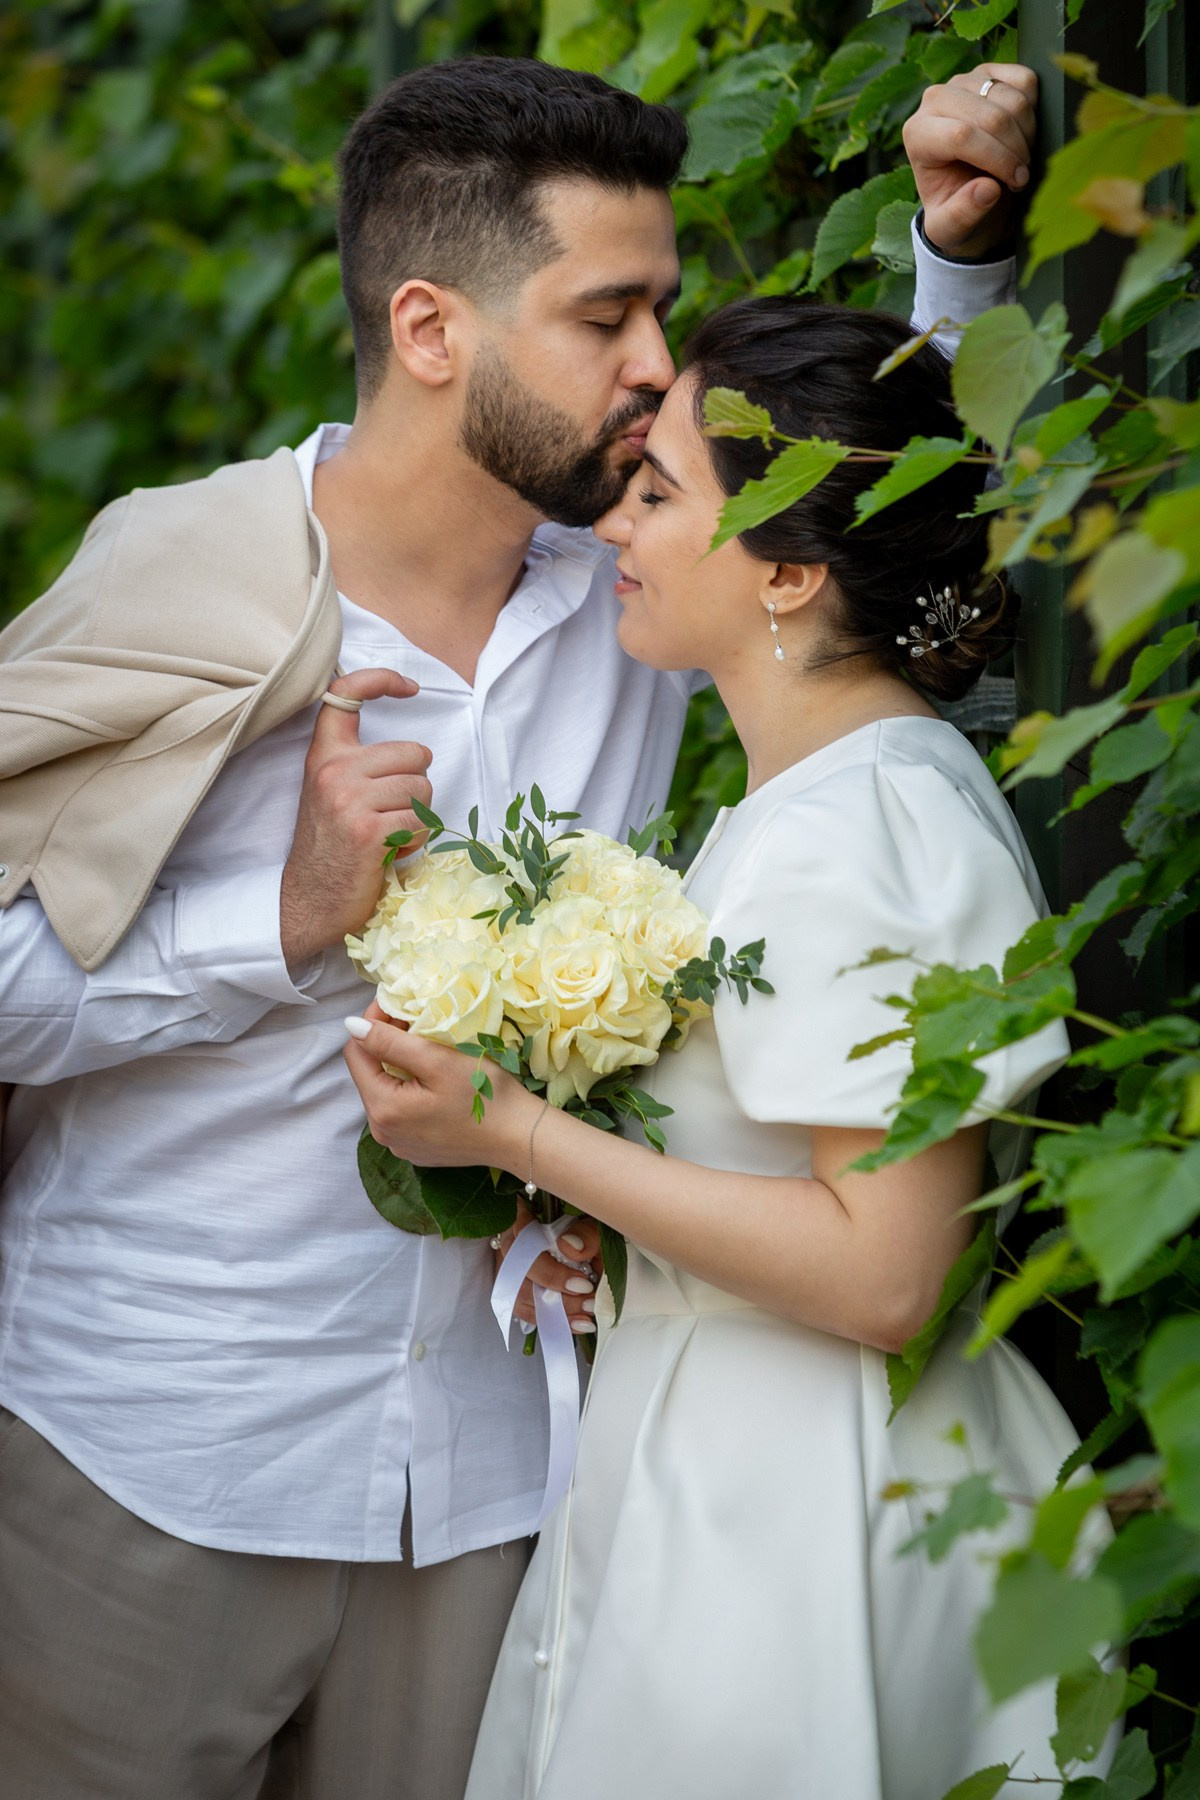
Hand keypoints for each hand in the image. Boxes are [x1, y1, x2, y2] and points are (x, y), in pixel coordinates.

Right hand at [280, 669, 429, 963]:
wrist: (310, 901)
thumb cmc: (333, 847)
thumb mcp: (333, 792)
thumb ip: (360, 764)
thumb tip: (417, 750)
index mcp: (325, 756)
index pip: (348, 693)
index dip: (382, 679)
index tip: (410, 687)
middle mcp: (334, 771)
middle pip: (415, 753)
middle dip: (416, 784)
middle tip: (390, 812)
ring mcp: (350, 800)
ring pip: (423, 790)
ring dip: (417, 818)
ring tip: (388, 835)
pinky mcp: (369, 831)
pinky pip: (422, 823)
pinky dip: (415, 842)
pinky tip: (389, 853)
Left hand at [344, 1007, 602, 1329]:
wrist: (521, 1138)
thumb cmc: (484, 1095)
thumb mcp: (436, 1060)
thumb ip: (389, 1042)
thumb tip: (351, 1025)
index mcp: (382, 1109)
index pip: (356, 1054)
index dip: (372, 1024)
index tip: (398, 1007)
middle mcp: (383, 1132)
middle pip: (370, 1074)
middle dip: (387, 1045)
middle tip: (418, 1024)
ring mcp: (400, 1144)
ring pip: (387, 1092)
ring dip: (401, 1066)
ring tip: (430, 1049)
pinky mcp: (417, 1149)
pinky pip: (403, 1111)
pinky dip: (413, 1090)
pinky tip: (438, 1081)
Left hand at [903, 63, 1037, 259]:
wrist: (967, 190)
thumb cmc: (955, 209)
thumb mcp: (951, 227)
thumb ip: (963, 214)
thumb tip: (988, 190)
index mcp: (917, 134)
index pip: (962, 136)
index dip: (997, 159)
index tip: (1017, 181)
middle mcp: (935, 99)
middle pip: (991, 116)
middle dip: (1016, 150)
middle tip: (1021, 176)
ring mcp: (964, 80)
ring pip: (1012, 99)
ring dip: (1028, 135)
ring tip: (1021, 160)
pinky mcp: (990, 72)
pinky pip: (1026, 80)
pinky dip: (1035, 109)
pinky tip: (1024, 134)